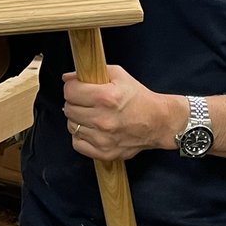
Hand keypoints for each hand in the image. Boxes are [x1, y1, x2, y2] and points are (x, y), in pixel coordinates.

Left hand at [62, 65, 178, 161]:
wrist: (159, 122)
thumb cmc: (139, 98)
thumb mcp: (119, 75)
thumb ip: (93, 72)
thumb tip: (67, 78)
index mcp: (106, 97)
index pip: (70, 91)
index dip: (72, 87)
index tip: (77, 87)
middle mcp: (103, 119)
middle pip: (68, 109)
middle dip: (75, 102)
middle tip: (86, 101)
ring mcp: (103, 139)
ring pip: (71, 126)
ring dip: (78, 119)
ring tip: (92, 115)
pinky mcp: (104, 153)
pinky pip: (77, 143)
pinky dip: (81, 136)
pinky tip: (92, 129)